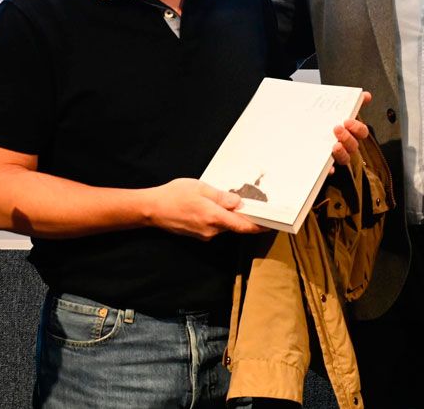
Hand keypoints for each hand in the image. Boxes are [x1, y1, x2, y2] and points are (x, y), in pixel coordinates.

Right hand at [143, 178, 265, 239]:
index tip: (271, 224)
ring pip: (224, 226)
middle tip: (251, 204)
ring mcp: (204, 235)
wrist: (152, 209)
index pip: (243, 226)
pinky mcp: (198, 235)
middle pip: (235, 225)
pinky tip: (210, 207)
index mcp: (214, 217)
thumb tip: (239, 203)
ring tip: (223, 200)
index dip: (259, 226)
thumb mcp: (200, 188)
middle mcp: (211, 230)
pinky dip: (218, 218)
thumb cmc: (174, 195)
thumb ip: (221, 197)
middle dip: (243, 216)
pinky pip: (215, 227)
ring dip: (229, 216)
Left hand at [331, 93, 372, 166]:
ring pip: (345, 159)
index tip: (347, 121)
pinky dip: (330, 170)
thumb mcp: (336, 109)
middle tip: (337, 129)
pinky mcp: (324, 165)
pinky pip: (329, 171)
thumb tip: (366, 95)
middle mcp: (345, 145)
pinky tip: (329, 168)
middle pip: (353, 146)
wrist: (302, 127)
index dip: (357, 128)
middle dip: (347, 138)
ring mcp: (335, 156)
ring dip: (342, 153)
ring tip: (334, 146)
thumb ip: (352, 102)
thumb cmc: (324, 120)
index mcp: (350, 132)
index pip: (362, 132)